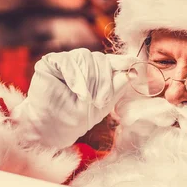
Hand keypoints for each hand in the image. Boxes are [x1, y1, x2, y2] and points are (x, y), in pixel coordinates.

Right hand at [11, 49, 137, 148]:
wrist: (52, 128)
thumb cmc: (76, 118)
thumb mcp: (104, 103)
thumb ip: (118, 86)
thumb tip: (135, 71)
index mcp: (95, 73)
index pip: (111, 61)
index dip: (122, 61)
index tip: (132, 63)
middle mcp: (82, 64)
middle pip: (100, 59)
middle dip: (103, 80)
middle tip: (100, 101)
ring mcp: (66, 62)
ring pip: (85, 57)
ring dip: (89, 80)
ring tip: (86, 99)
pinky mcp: (50, 63)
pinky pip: (67, 60)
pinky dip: (75, 76)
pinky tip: (77, 91)